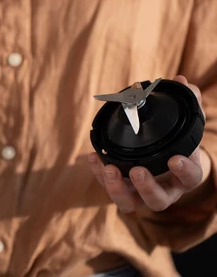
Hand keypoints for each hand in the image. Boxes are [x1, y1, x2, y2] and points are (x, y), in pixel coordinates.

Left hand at [88, 75, 209, 212]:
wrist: (171, 164)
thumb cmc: (179, 144)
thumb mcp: (186, 124)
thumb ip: (188, 102)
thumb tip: (182, 80)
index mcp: (184, 174)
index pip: (191, 177)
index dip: (185, 170)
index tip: (175, 159)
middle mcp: (165, 189)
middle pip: (158, 200)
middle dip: (146, 187)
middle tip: (137, 171)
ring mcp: (142, 193)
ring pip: (131, 203)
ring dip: (117, 188)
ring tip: (109, 169)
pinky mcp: (123, 189)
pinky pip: (110, 188)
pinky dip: (98, 174)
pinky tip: (93, 157)